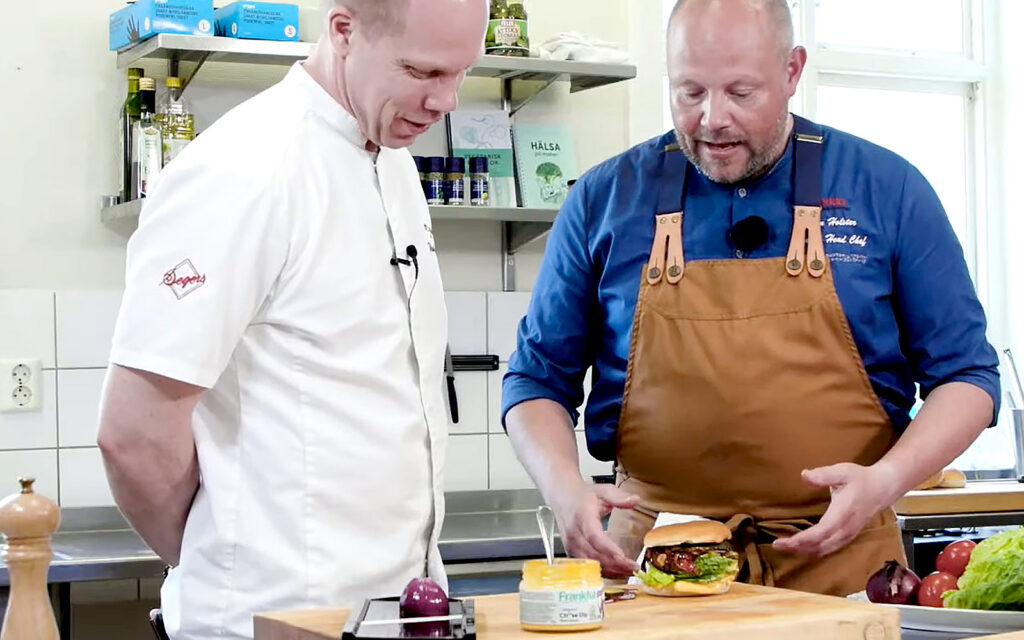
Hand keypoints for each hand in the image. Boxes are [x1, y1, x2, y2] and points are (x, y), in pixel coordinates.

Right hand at [550, 483, 639, 576]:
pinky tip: (616, 571)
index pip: (594, 536)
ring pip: (590, 563)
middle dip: (615, 564)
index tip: (623, 556)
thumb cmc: (582, 496)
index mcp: (582, 516)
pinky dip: (602, 570)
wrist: (562, 497)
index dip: (608, 548)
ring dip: (610, 570)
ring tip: (628, 571)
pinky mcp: (572, 552)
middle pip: (593, 554)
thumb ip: (619, 497)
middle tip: (633, 567)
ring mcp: (571, 544)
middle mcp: (574, 533)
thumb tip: (635, 499)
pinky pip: (587, 566)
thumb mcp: (603, 491)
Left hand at [772, 462, 899, 557]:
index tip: (783, 542)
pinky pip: (829, 549)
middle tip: (776, 545)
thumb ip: (823, 475)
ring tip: (785, 547)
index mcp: (842, 514)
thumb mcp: (843, 471)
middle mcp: (845, 529)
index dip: (801, 540)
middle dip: (797, 548)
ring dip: (804, 551)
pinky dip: (814, 550)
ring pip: (824, 550)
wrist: (883, 488)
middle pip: (819, 546)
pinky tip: (802, 548)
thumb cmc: (861, 479)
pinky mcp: (848, 536)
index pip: (819, 533)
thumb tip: (804, 475)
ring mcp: (848, 535)